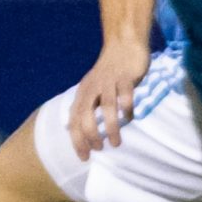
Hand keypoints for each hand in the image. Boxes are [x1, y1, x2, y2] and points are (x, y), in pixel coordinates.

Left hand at [69, 38, 151, 159]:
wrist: (123, 45)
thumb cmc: (108, 73)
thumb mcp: (91, 89)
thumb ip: (84, 107)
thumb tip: (72, 129)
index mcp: (82, 94)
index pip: (74, 121)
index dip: (77, 140)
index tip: (84, 157)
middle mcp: (92, 88)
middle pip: (86, 116)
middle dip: (91, 136)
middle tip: (100, 149)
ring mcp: (109, 82)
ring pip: (107, 108)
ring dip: (110, 127)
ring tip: (116, 143)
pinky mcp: (125, 76)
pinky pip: (125, 95)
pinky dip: (127, 108)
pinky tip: (130, 118)